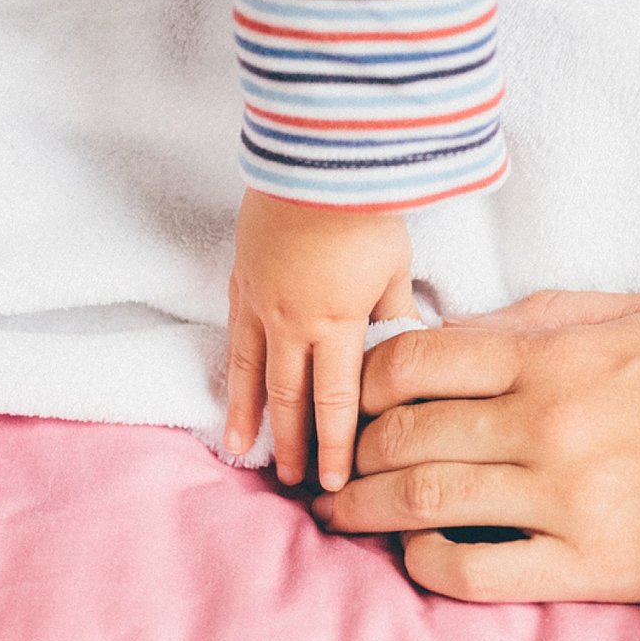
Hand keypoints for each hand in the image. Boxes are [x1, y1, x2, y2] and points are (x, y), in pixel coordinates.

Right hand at [225, 188, 415, 489]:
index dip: (336, 448)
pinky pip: (234, 336)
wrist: (315, 155)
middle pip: (290, 398)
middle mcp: (292, 322)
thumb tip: (409, 354)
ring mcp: (260, 301)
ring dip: (250, 417)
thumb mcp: (395, 269)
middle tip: (294, 483)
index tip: (335, 484)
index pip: (336, 403)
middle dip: (294, 444)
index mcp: (337, 323)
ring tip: (244, 451)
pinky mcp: (242, 278)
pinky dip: (232, 369)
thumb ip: (395, 316)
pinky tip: (230, 387)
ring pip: (252, 374)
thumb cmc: (365, 208)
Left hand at [311, 290, 639, 602]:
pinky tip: (415, 555)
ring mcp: (563, 498)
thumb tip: (450, 334)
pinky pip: (476, 570)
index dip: (361, 385)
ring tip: (339, 515)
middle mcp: (545, 423)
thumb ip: (532, 322)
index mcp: (550, 355)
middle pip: (402, 435)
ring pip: (423, 501)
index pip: (412, 363)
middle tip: (326, 466)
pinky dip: (427, 563)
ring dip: (365, 509)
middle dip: (348, 452)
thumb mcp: (624, 314)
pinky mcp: (589, 565)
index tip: (345, 402)